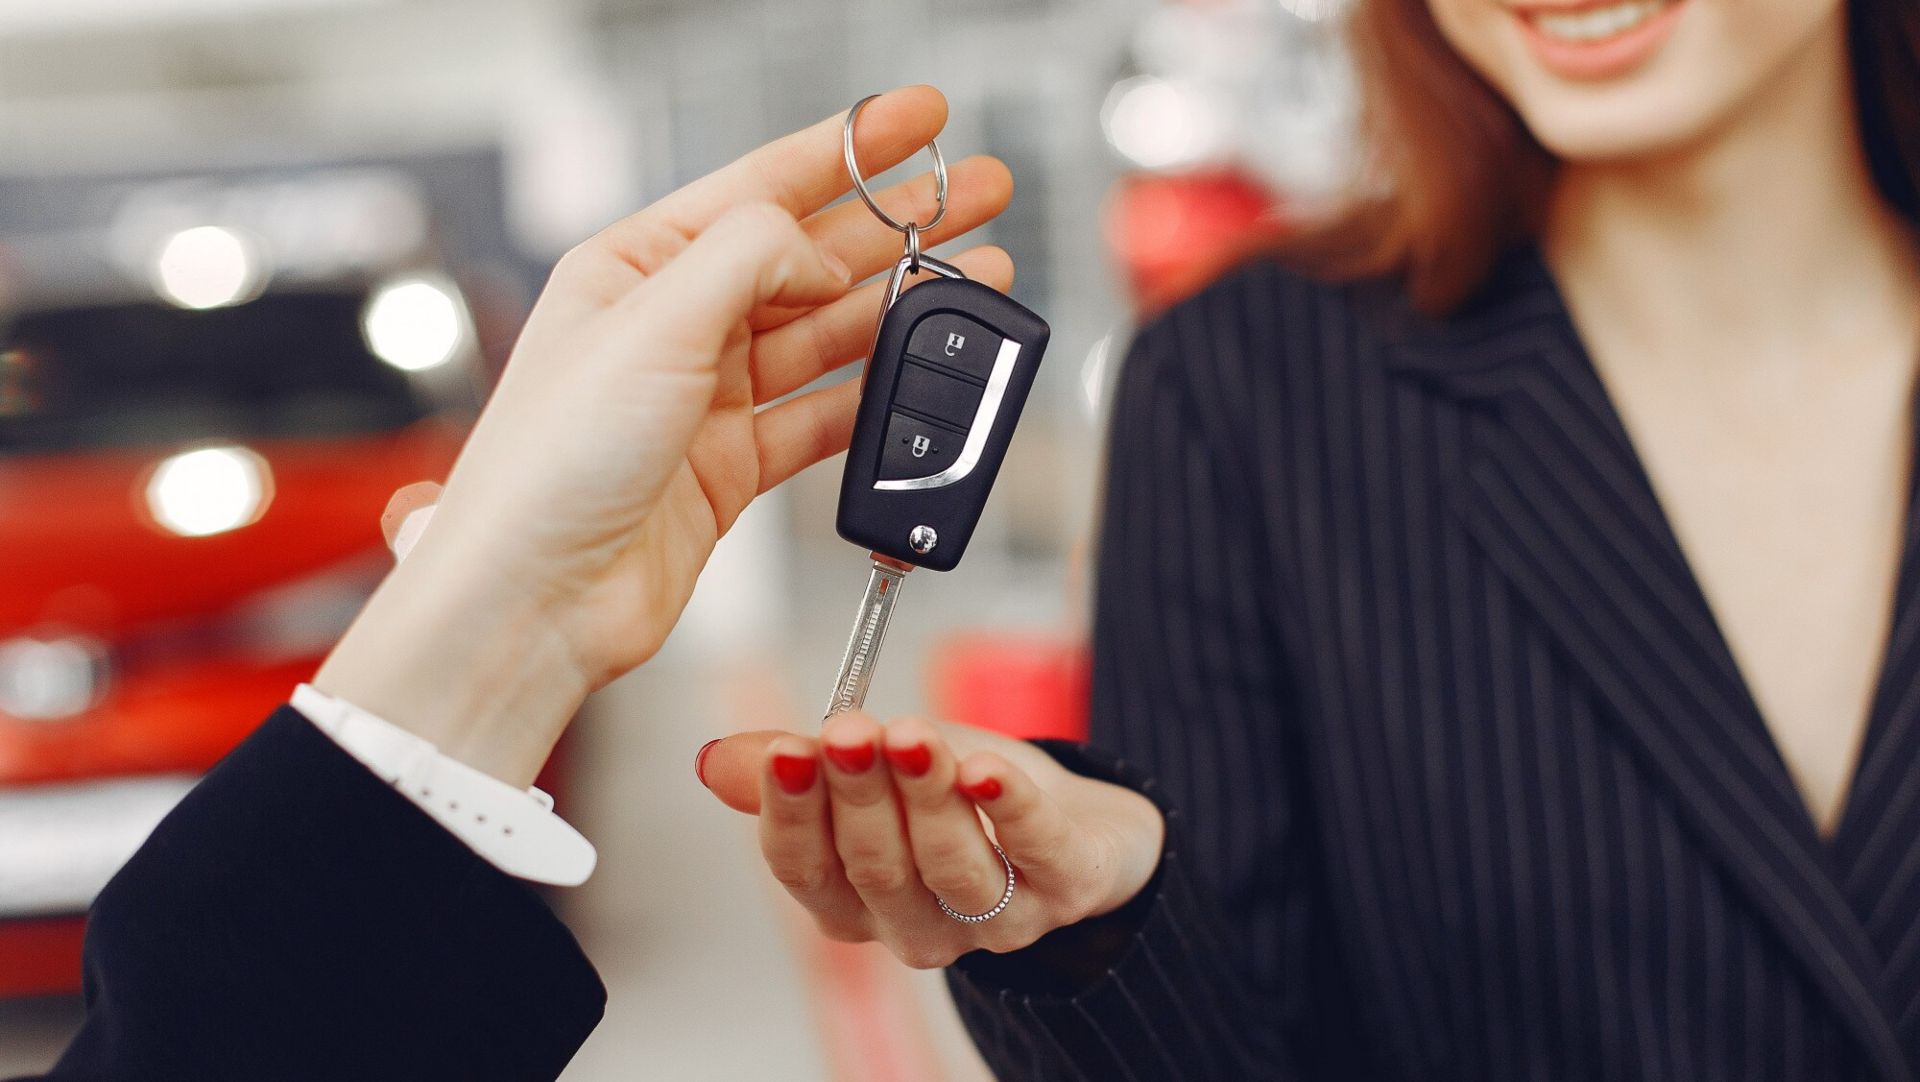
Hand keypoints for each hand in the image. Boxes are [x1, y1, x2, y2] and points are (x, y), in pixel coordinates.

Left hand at [316, 86, 1014, 783]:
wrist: (538, 598)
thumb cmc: (548, 466)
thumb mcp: (652, 322)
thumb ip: (749, 260)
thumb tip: (823, 254)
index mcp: (635, 266)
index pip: (763, 183)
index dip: (851, 148)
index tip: (920, 120)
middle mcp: (673, 325)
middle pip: (810, 256)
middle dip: (899, 225)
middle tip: (976, 198)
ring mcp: (706, 398)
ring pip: (827, 335)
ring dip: (903, 311)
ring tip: (975, 285)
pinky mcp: (730, 468)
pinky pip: (822, 417)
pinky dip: (876, 400)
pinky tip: (919, 381)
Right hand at [699, 715, 1165, 966]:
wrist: (1074, 821)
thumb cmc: (957, 797)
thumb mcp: (870, 772)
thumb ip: (797, 769)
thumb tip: (712, 761)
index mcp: (854, 902)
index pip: (805, 869)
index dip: (792, 811)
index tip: (783, 750)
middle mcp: (916, 926)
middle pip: (875, 867)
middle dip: (857, 793)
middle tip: (847, 730)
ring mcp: (995, 919)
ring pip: (950, 868)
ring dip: (925, 796)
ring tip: (909, 736)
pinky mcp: (1065, 887)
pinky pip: (1036, 852)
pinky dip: (1009, 808)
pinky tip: (987, 769)